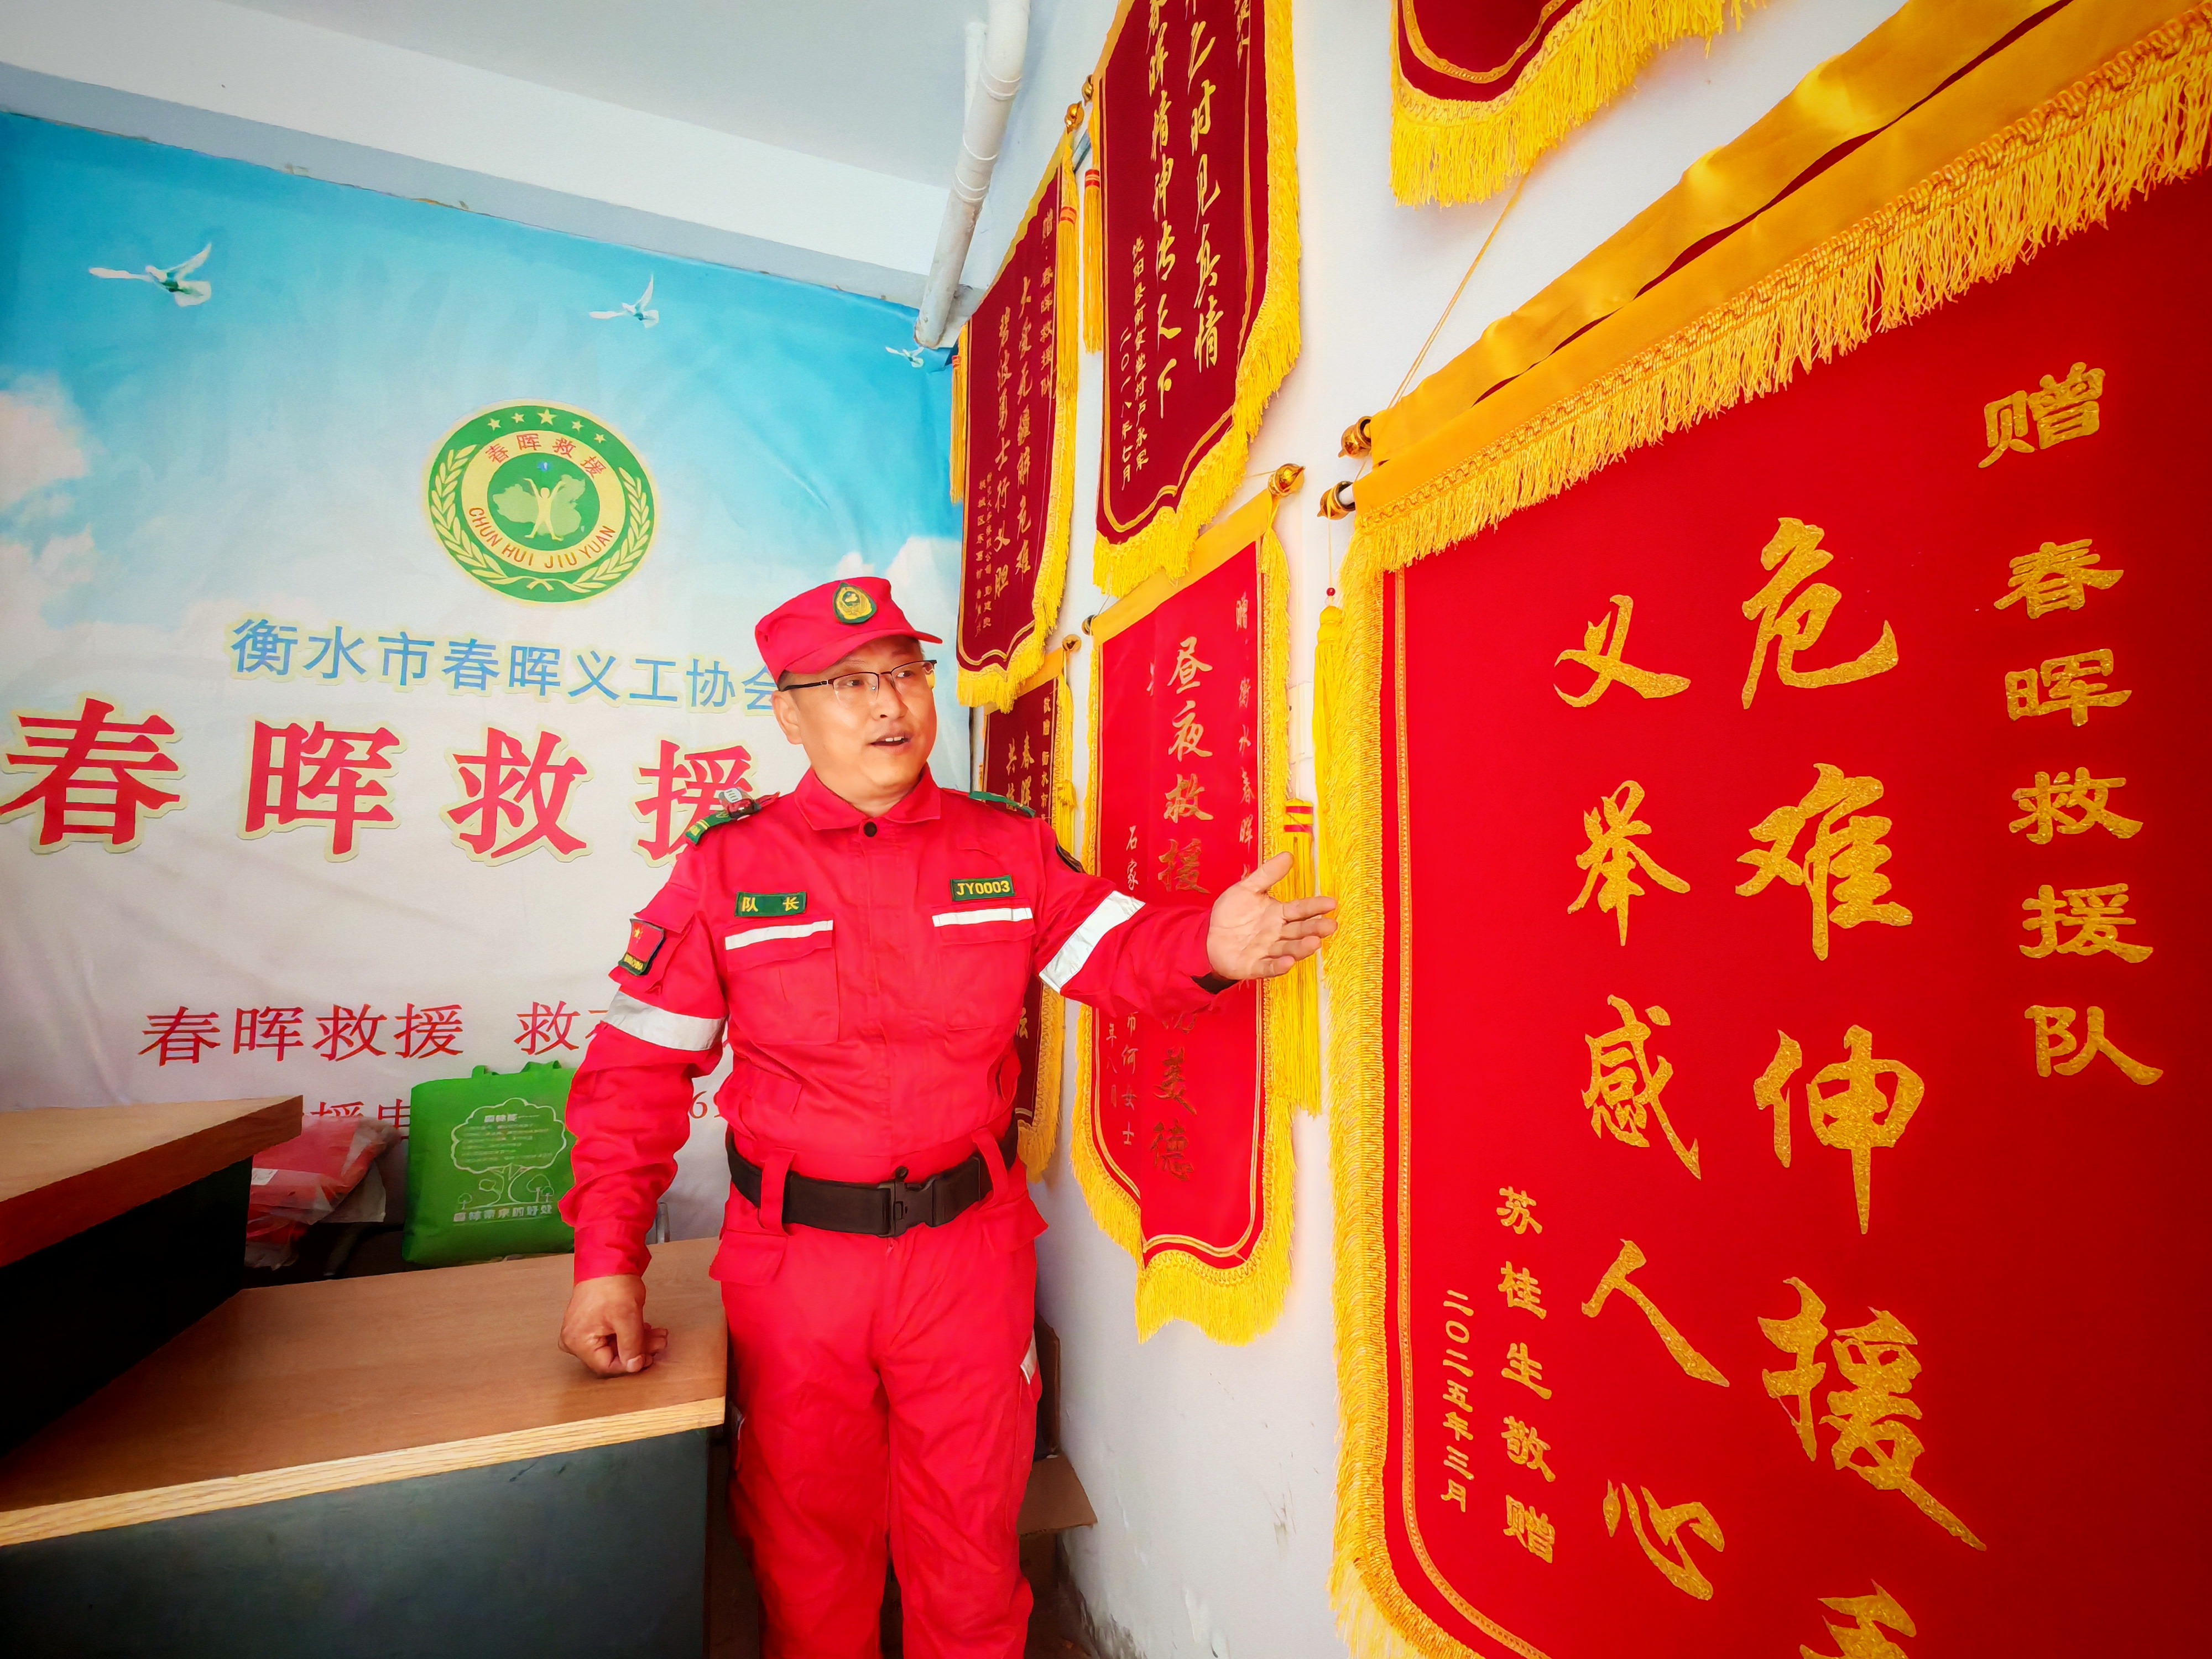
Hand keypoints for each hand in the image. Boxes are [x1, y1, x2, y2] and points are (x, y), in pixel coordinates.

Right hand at [559, 1274, 669, 1376]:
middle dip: (639, 1349)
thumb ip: (631, 1346)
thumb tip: (634, 1367)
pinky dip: (629, 1332)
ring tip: (658, 1334)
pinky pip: (611, 1334)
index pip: (607, 1366)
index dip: (631, 1363)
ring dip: (638, 1340)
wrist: (608, 1258)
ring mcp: (581, 1330)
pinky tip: (647, 1328)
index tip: (649, 1358)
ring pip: (614, 1344)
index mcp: (578, 1342)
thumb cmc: (613, 1284)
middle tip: (659, 1342)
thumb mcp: (627, 1318)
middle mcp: (574, 1340)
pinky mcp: (590, 1321)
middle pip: (611, 1355)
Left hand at [1205, 851, 1338, 980]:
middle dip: (1315, 929)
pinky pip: (1267, 967)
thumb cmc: (1232, 914)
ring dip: (1301, 948)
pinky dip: (1278, 966)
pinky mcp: (1253, 966)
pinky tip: (1288, 962)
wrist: (1209, 936)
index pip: (1299, 909)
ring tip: (1314, 943)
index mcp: (1278, 914)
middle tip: (1330, 926)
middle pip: (1299, 931)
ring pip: (1288, 949)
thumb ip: (1267, 874)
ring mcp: (1267, 951)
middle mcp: (1277, 934)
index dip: (1315, 906)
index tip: (1331, 902)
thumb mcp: (1247, 889)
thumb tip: (1288, 855)